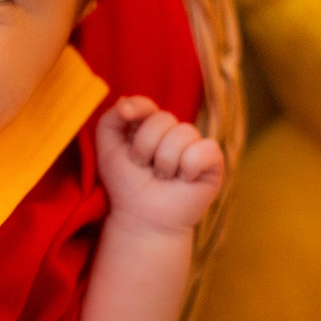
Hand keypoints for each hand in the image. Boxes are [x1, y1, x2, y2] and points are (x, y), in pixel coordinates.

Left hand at [95, 95, 222, 234]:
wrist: (143, 219)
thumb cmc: (126, 185)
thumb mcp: (107, 151)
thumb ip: (109, 120)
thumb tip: (125, 101)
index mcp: (149, 126)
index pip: (148, 105)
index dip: (138, 108)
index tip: (126, 116)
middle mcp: (173, 132)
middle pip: (163, 119)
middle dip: (145, 148)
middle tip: (144, 168)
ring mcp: (194, 145)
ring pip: (183, 133)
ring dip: (164, 163)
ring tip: (162, 178)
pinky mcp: (213, 161)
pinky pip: (204, 149)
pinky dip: (189, 167)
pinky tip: (183, 180)